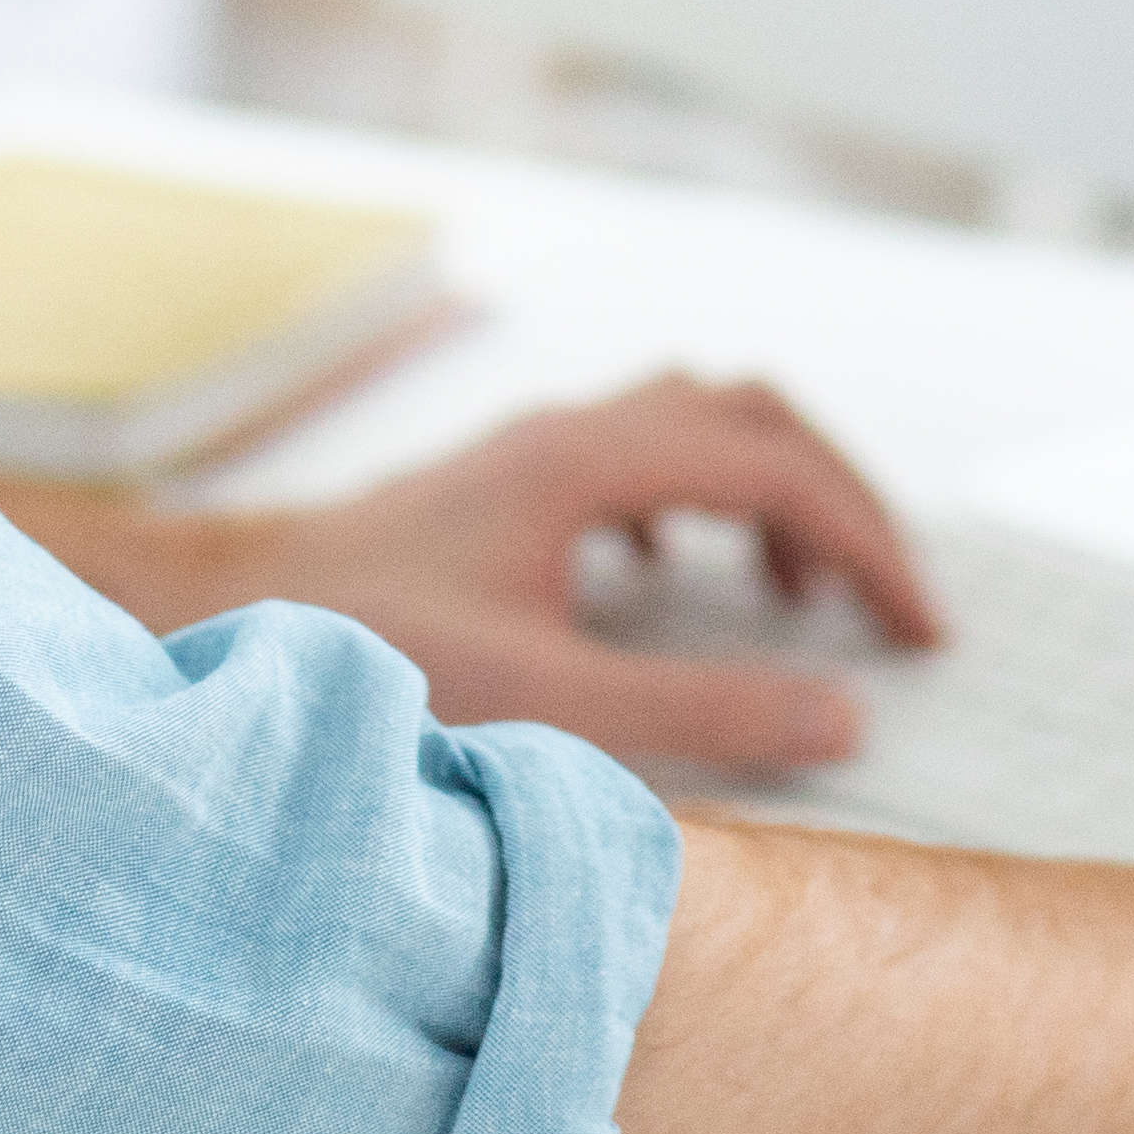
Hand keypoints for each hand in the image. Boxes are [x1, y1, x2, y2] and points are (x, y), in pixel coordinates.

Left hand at [220, 374, 943, 781]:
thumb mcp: (550, 706)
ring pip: (695, 420)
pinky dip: (694, 502)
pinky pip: (636, 452)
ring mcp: (529, 451)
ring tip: (802, 597)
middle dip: (839, 499)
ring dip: (770, 492)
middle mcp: (565, 433)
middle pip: (752, 414)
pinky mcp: (499, 486)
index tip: (922, 628)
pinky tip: (674, 576)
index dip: (871, 541)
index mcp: (587, 463)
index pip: (778, 465)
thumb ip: (701, 712)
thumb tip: (840, 719)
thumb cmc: (358, 659)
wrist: (211, 622)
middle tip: (888, 603)